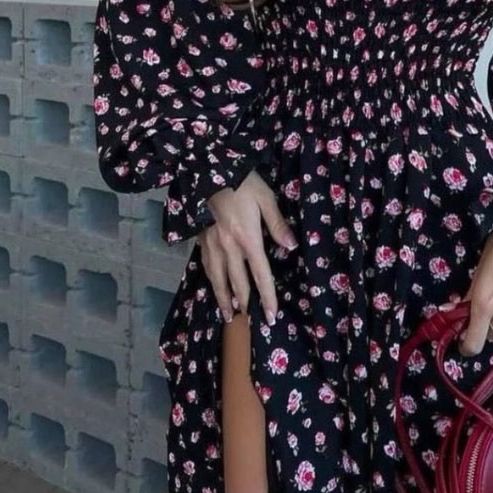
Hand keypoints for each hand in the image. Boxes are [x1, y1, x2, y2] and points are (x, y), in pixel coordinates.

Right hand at [196, 168, 297, 325]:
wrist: (208, 170)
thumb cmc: (243, 183)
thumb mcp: (266, 198)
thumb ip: (277, 224)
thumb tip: (291, 246)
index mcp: (247, 238)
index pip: (260, 274)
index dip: (267, 297)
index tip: (270, 315)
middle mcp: (228, 247)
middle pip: (238, 282)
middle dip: (245, 304)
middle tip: (249, 322)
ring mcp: (211, 245)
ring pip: (217, 279)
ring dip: (224, 298)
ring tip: (228, 314)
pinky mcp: (201, 239)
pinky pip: (206, 267)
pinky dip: (211, 281)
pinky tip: (213, 286)